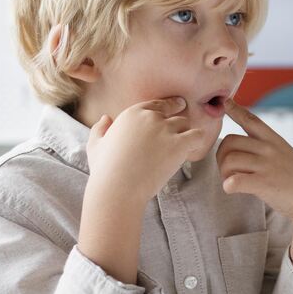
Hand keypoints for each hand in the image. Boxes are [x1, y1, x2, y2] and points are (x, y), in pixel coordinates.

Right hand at [86, 97, 206, 204]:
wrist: (118, 188)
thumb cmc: (104, 170)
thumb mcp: (95, 146)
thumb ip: (100, 129)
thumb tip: (106, 118)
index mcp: (132, 113)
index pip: (156, 105)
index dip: (167, 108)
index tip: (175, 109)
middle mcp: (150, 117)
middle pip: (173, 114)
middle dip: (175, 124)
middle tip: (179, 134)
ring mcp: (165, 130)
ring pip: (185, 124)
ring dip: (184, 134)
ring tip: (181, 148)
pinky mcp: (178, 145)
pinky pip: (197, 136)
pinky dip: (196, 142)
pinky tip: (190, 151)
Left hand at [217, 99, 292, 223]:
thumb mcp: (285, 155)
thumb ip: (266, 148)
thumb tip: (242, 148)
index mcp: (274, 140)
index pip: (251, 120)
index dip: (236, 110)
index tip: (225, 103)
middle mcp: (269, 149)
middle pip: (229, 141)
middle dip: (221, 156)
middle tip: (227, 171)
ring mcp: (267, 165)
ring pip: (229, 161)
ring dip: (223, 173)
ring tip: (231, 182)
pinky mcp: (265, 183)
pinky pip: (235, 181)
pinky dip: (228, 185)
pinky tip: (231, 189)